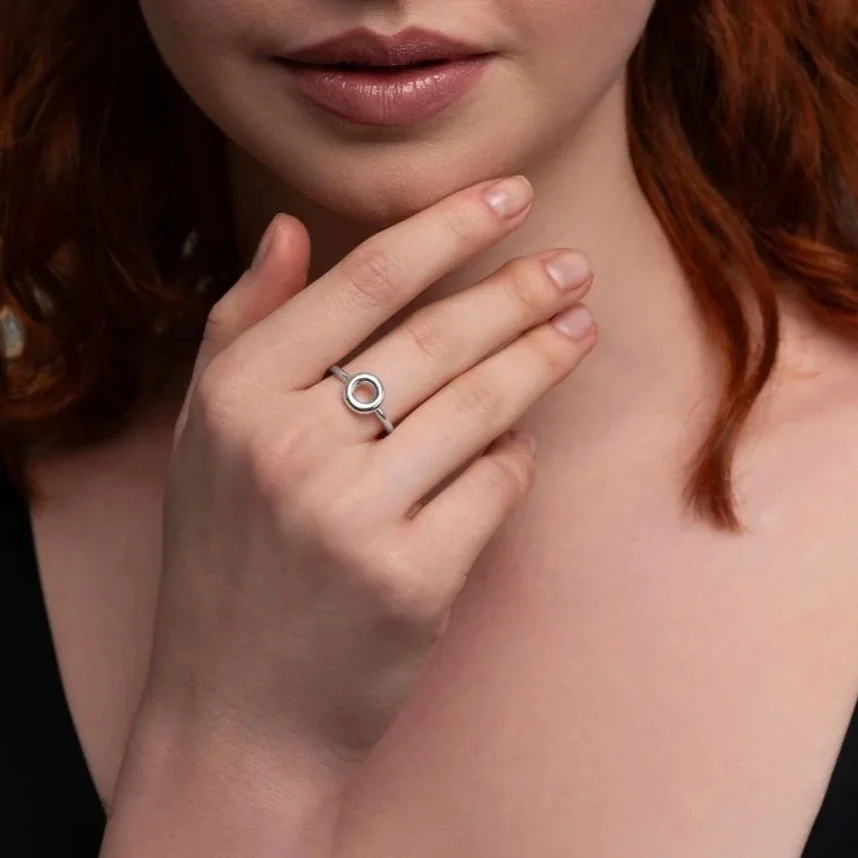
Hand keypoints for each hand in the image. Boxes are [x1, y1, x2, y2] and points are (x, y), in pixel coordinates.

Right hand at [148, 175, 595, 774]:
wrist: (238, 706)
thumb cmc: (226, 557)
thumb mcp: (208, 434)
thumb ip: (243, 324)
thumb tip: (287, 228)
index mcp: (239, 397)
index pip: (365, 281)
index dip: (449, 226)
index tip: (510, 194)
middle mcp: (289, 449)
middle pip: (437, 338)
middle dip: (520, 291)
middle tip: (573, 266)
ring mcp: (353, 519)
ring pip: (483, 406)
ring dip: (542, 358)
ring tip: (580, 326)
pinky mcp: (411, 581)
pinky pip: (495, 486)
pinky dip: (515, 456)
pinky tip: (520, 439)